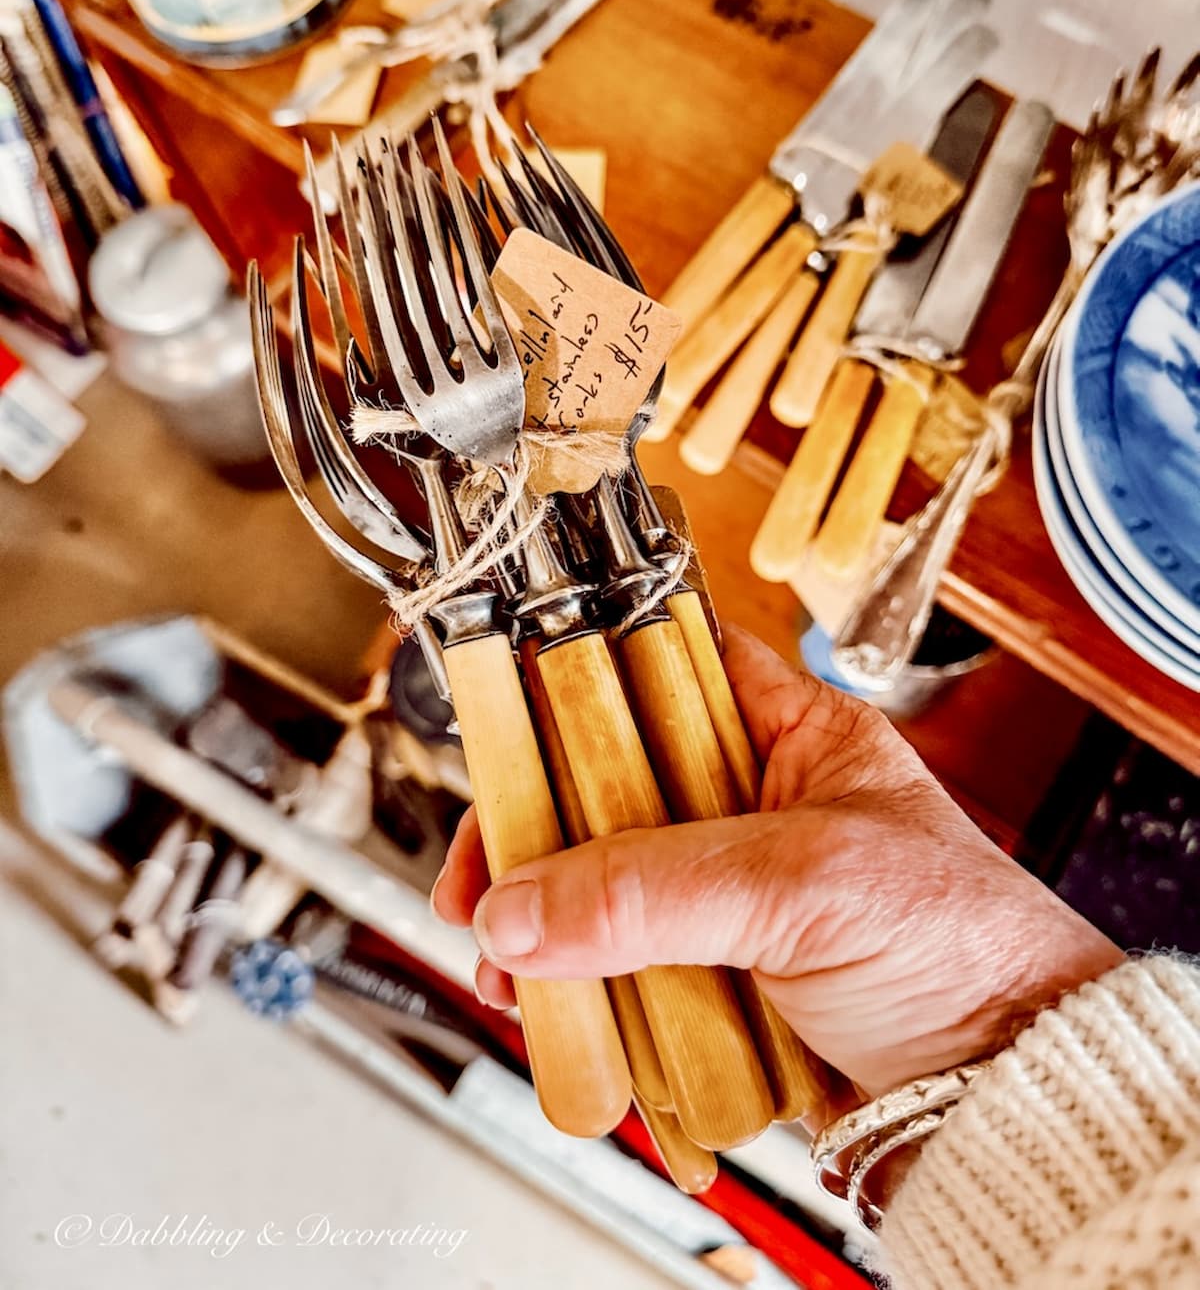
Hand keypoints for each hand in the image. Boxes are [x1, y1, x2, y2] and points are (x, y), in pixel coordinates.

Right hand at [433, 624, 1121, 1097]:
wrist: (1003, 1096)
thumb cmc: (963, 952)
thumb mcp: (803, 887)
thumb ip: (656, 888)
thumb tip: (524, 908)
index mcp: (789, 736)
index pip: (662, 669)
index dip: (580, 679)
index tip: (506, 711)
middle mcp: (746, 804)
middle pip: (604, 785)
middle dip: (534, 831)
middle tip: (480, 877)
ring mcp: (725, 893)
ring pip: (599, 882)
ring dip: (540, 921)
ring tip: (506, 967)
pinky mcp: (711, 972)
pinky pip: (617, 963)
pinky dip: (574, 986)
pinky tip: (552, 1009)